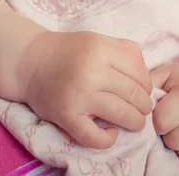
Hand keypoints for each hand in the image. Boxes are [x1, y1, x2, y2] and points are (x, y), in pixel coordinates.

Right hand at [20, 31, 152, 148]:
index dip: (147, 86)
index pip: (139, 74)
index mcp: (101, 49)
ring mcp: (78, 94)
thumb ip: (124, 49)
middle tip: (142, 109)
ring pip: (121, 115)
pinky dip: (107, 140)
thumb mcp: (97, 39)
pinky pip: (94, 136)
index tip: (144, 91)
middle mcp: (91, 70)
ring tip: (133, 122)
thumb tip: (147, 74)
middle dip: (144, 106)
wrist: (30, 60)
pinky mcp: (65, 115)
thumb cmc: (69, 50)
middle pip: (134, 95)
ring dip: (135, 123)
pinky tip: (110, 134)